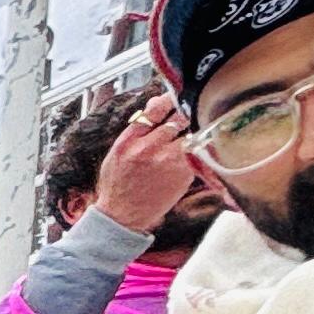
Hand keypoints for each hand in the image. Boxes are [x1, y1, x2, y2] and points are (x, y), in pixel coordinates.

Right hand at [92, 91, 207, 234]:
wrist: (122, 216)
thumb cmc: (119, 184)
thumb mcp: (117, 152)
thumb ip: (136, 129)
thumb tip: (155, 105)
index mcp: (130, 141)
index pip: (155, 109)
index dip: (168, 100)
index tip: (173, 97)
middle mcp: (149, 149)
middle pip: (178, 118)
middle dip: (184, 113)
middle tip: (188, 112)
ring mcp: (168, 162)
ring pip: (191, 133)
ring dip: (193, 130)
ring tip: (192, 131)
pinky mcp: (184, 174)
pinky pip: (196, 152)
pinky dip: (196, 148)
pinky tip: (192, 151)